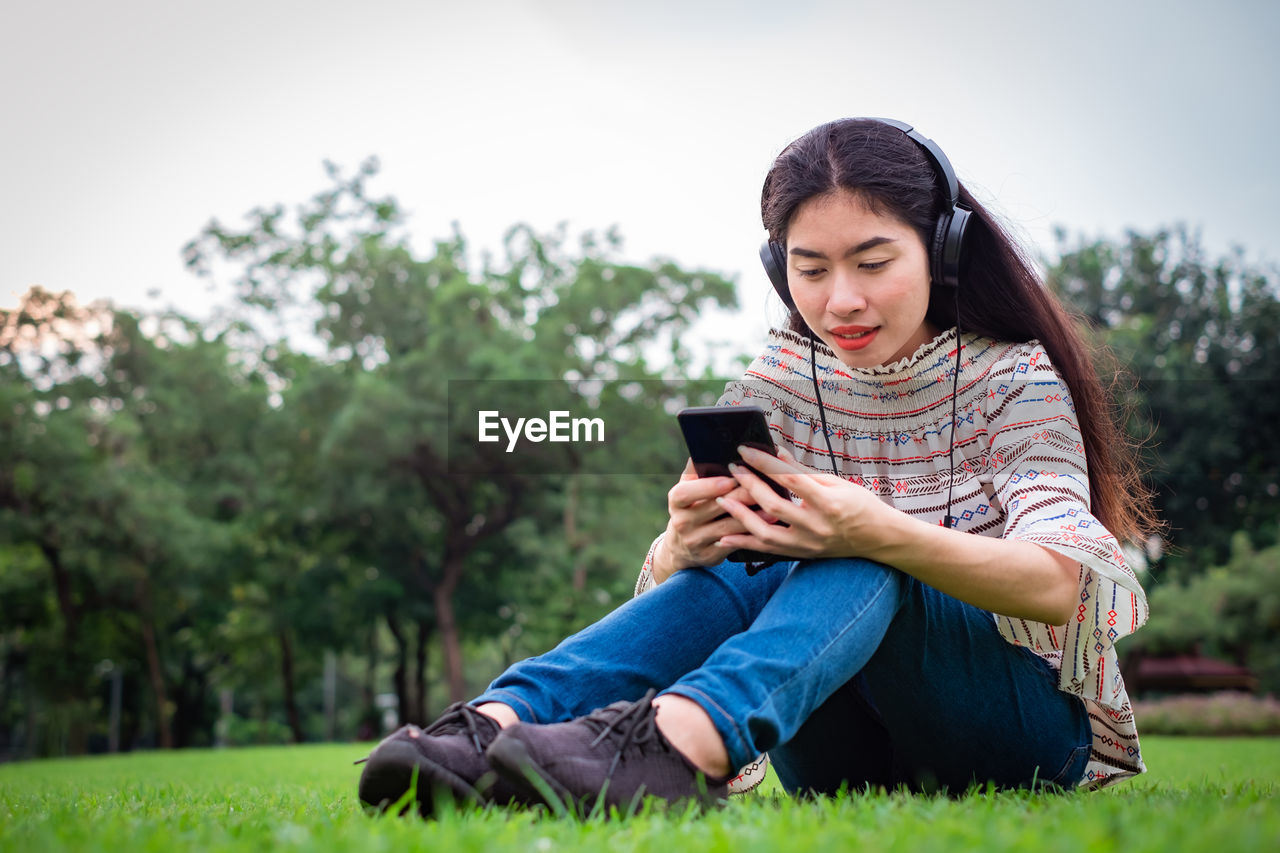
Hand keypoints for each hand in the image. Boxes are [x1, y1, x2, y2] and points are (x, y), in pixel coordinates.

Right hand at [653, 459, 777, 582]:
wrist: (681, 547)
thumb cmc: (691, 507)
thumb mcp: (687, 488)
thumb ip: (697, 469)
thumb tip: (711, 444)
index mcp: (676, 501)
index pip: (686, 493)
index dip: (707, 486)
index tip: (729, 479)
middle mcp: (683, 522)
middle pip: (713, 508)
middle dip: (739, 496)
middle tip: (761, 486)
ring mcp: (696, 541)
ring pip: (728, 527)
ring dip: (752, 515)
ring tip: (771, 504)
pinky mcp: (710, 556)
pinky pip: (735, 543)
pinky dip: (753, 533)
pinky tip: (768, 524)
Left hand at [714, 445, 896, 560]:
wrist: (879, 538)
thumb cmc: (860, 505)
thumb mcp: (836, 482)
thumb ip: (802, 471)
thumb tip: (775, 452)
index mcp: (829, 503)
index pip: (790, 479)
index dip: (764, 463)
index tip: (745, 451)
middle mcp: (817, 526)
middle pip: (774, 506)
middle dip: (749, 485)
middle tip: (732, 469)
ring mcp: (809, 544)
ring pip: (766, 533)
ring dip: (740, 516)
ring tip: (722, 499)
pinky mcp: (802, 554)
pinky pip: (768, 551)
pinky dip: (745, 543)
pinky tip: (725, 536)